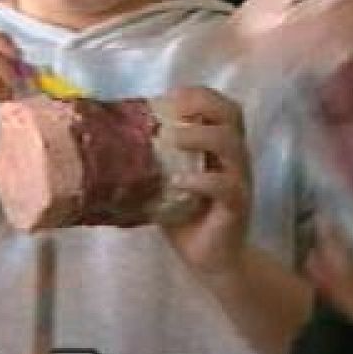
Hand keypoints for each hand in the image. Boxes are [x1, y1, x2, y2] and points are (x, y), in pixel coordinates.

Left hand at [159, 85, 252, 277]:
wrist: (212, 259)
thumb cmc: (187, 215)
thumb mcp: (168, 179)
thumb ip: (155, 158)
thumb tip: (112, 136)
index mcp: (221, 144)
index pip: (220, 104)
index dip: (197, 94)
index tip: (168, 96)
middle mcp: (236, 156)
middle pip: (232, 113)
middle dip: (202, 105)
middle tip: (171, 111)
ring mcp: (240, 179)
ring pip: (231, 144)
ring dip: (199, 135)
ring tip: (171, 138)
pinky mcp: (237, 205)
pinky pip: (226, 186)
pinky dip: (201, 180)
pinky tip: (178, 181)